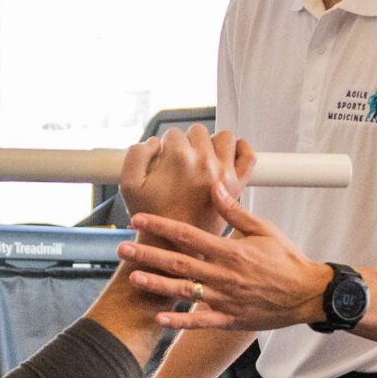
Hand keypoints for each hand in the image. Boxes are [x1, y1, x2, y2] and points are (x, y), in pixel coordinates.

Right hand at [114, 125, 254, 230]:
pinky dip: (240, 149)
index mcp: (179, 158)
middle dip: (186, 143)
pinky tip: (227, 155)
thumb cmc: (153, 218)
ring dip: (212, 143)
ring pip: (223, 137)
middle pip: (197, 132)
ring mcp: (224, 172)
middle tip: (180, 163)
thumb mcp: (128, 184)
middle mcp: (204, 161)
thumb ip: (136, 154)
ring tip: (201, 158)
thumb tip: (154, 142)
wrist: (174, 245)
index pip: (173, 134)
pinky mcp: (236, 184)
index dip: (165, 146)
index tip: (163, 161)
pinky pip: (247, 155)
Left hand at [121, 181, 332, 332]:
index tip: (137, 220)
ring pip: (184, 292)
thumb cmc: (286, 259)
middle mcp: (223, 275)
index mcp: (230, 251)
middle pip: (178, 263)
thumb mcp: (263, 230)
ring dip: (157, 285)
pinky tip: (159, 318)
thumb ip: (235, 212)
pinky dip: (180, 322)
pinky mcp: (230, 319)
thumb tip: (214, 186)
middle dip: (148, 254)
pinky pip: (201, 322)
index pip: (187, 235)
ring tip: (133, 278)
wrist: (308, 294)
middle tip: (121, 248)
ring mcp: (225, 299)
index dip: (160, 227)